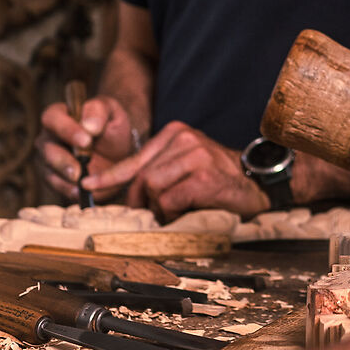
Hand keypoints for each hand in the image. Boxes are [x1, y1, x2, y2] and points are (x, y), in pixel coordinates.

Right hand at [38, 94, 138, 198]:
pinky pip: (58, 187)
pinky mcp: (56, 179)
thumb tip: (88, 126)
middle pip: (46, 148)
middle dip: (62, 161)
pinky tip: (81, 194)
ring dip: (64, 180)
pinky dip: (69, 191)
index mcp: (60, 115)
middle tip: (78, 171)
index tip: (86, 141)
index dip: (67, 130)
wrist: (119, 151)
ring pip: (48, 171)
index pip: (53, 118)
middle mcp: (49, 137)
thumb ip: (98, 111)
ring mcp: (49, 160)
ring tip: (81, 186)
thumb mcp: (111, 112)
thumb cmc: (112, 126)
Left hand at [86, 123, 263, 217]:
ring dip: (160, 209)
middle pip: (141, 177)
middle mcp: (184, 139)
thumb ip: (158, 173)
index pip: (135, 158)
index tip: (89, 186)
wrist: (260, 184)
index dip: (111, 176)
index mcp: (175, 134)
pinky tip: (187, 213)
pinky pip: (169, 200)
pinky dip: (172, 214)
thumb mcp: (184, 168)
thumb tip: (125, 195)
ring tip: (176, 212)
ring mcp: (195, 155)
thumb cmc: (220, 181)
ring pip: (153, 188)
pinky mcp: (203, 176)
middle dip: (141, 202)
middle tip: (152, 216)